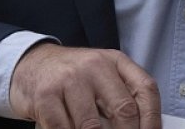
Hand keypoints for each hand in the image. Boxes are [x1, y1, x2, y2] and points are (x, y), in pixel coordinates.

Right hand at [9, 43, 160, 128]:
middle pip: (124, 110)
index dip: (153, 121)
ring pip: (92, 126)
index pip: (146, 90)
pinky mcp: (46, 95)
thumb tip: (142, 128)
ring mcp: (69, 79)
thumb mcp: (102, 78)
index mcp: (115, 62)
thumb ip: (121, 98)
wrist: (31, 65)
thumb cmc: (71, 77)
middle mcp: (95, 66)